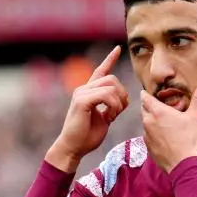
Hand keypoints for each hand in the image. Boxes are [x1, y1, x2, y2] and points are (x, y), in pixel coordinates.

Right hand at [46, 47, 129, 172]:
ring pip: (111, 86)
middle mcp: (84, 89)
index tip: (118, 48)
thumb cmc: (87, 135)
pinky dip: (113, 106)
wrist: (74, 147)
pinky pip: (106, 95)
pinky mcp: (82, 101)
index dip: (110, 59)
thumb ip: (111, 106)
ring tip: (112, 116)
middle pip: (112, 79)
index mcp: (89, 91)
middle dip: (122, 95)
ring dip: (118, 102)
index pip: (101, 71)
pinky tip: (110, 117)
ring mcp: (81, 93)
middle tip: (118, 112)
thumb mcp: (104, 118)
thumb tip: (122, 100)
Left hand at [141, 82, 196, 173]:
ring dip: (151, 121)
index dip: (146, 94)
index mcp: (158, 112)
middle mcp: (148, 122)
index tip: (151, 94)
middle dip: (149, 107)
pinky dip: (153, 134)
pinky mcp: (148, 147)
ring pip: (145, 123)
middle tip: (160, 107)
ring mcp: (146, 135)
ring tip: (164, 123)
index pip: (144, 97)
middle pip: (143, 109)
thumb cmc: (189, 139)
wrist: (183, 165)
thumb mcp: (196, 117)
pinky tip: (164, 137)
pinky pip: (148, 136)